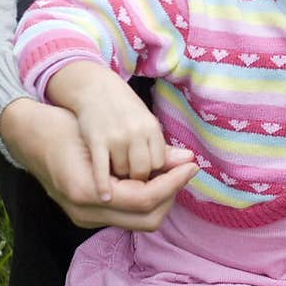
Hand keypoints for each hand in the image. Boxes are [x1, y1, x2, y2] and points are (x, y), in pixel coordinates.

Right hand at [0, 96, 196, 230]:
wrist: (27, 136)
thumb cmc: (61, 128)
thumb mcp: (103, 135)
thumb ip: (147, 152)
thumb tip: (187, 158)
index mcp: (88, 193)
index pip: (146, 199)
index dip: (174, 182)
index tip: (192, 165)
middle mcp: (86, 212)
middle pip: (148, 219)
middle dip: (171, 195)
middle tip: (182, 170)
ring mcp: (84, 218)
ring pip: (140, 221)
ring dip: (159, 199)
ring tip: (168, 172)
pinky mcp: (86, 215)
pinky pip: (126, 215)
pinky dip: (143, 201)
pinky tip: (149, 180)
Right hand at [44, 62, 168, 195]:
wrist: (94, 88)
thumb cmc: (124, 109)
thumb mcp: (147, 123)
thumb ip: (164, 147)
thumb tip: (191, 160)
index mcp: (152, 127)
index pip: (160, 163)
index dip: (153, 173)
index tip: (146, 174)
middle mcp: (136, 132)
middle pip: (143, 171)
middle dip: (138, 179)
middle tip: (130, 178)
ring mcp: (115, 137)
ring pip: (123, 172)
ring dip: (120, 177)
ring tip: (116, 171)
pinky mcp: (96, 140)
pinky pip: (102, 169)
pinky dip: (104, 185)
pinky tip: (106, 197)